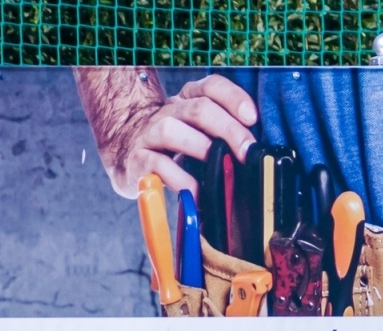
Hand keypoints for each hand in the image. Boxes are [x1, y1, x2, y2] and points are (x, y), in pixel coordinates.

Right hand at [78, 70, 257, 198]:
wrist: (126, 153)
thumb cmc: (174, 146)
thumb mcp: (200, 134)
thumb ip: (225, 135)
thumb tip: (257, 154)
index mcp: (188, 102)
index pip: (211, 87)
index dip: (233, 98)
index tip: (252, 118)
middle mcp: (169, 112)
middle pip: (199, 109)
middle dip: (229, 130)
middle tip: (247, 152)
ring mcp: (149, 134)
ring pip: (171, 129)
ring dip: (201, 147)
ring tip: (220, 168)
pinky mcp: (136, 160)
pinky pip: (156, 164)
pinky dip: (180, 179)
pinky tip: (197, 192)